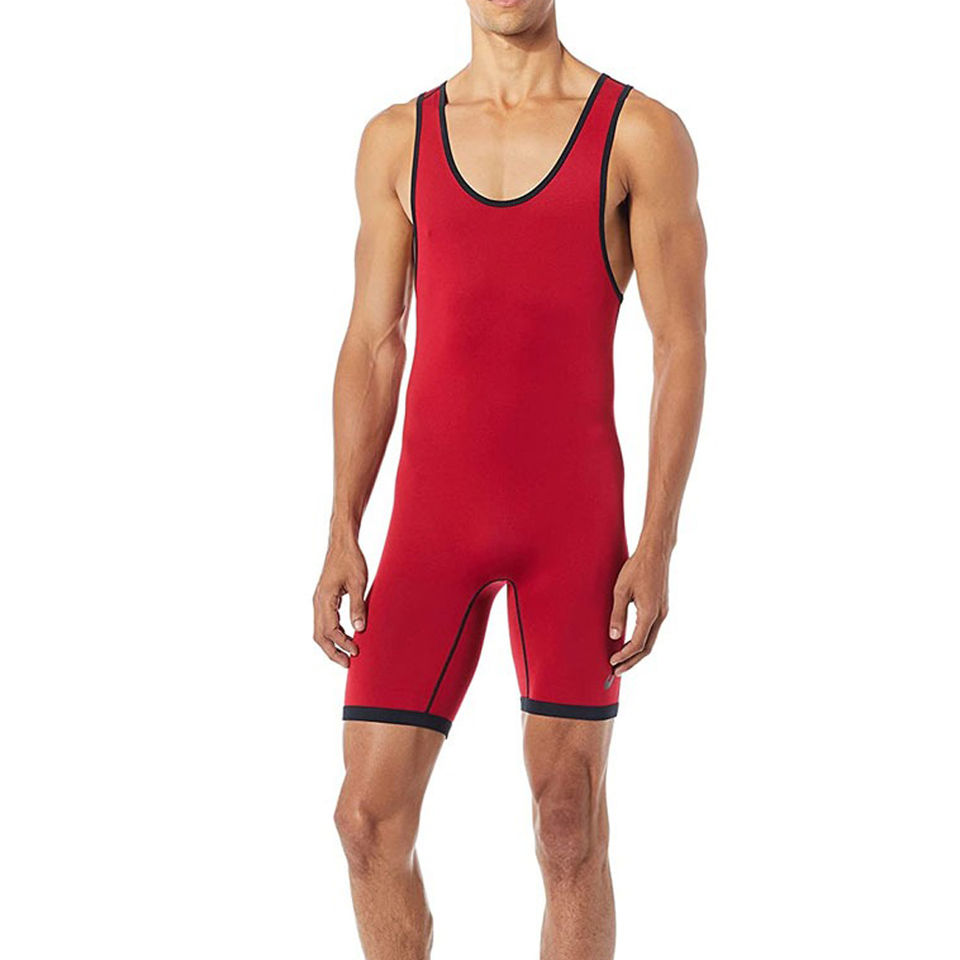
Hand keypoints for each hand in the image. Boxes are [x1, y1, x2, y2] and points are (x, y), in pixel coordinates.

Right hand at [313, 535, 367, 667]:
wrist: (342, 543)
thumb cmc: (351, 559)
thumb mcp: (358, 582)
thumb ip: (357, 606)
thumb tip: (359, 628)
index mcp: (324, 599)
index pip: (330, 630)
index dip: (342, 644)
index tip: (356, 652)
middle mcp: (318, 602)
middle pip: (319, 635)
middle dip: (333, 652)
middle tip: (348, 664)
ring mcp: (319, 600)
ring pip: (319, 630)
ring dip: (332, 644)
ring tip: (347, 655)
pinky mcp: (323, 599)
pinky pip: (323, 622)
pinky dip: (332, 634)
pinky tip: (344, 637)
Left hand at [608, 543, 669, 675]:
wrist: (655, 553)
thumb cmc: (636, 568)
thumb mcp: (621, 591)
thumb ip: (617, 615)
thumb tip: (614, 636)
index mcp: (650, 613)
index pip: (638, 643)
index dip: (624, 656)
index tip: (612, 662)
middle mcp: (660, 616)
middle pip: (647, 648)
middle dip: (631, 661)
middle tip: (616, 671)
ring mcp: (663, 612)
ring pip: (651, 640)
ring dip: (637, 653)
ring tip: (622, 661)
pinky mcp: (662, 607)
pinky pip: (653, 631)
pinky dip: (642, 641)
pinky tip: (631, 643)